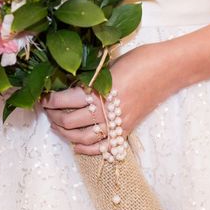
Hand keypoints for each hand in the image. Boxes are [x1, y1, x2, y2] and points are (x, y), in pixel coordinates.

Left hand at [43, 43, 182, 154]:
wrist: (168, 69)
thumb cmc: (138, 60)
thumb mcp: (107, 67)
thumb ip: (88, 80)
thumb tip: (65, 87)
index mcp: (98, 91)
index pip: (62, 101)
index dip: (47, 100)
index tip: (41, 97)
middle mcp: (105, 111)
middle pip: (68, 122)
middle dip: (52, 116)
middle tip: (46, 110)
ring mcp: (116, 124)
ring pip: (80, 138)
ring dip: (64, 133)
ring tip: (56, 125)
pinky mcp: (125, 130)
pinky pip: (101, 148)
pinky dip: (84, 148)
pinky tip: (75, 144)